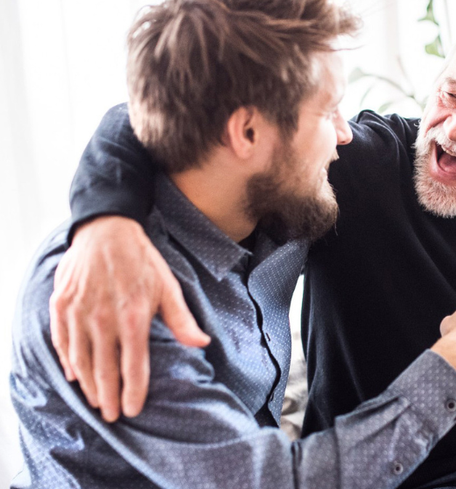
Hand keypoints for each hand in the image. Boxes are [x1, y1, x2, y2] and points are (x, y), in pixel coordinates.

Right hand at [50, 216, 209, 421]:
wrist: (106, 231)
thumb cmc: (142, 260)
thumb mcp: (168, 287)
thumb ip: (181, 320)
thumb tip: (202, 344)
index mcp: (133, 318)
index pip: (133, 366)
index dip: (133, 392)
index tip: (133, 410)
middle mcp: (104, 320)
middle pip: (105, 370)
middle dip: (109, 397)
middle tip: (112, 416)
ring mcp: (79, 314)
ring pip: (81, 361)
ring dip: (88, 385)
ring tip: (95, 401)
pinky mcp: (61, 307)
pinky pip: (62, 343)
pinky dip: (67, 362)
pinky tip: (74, 375)